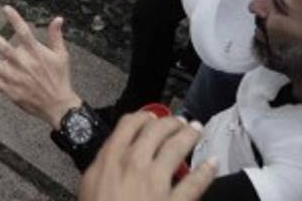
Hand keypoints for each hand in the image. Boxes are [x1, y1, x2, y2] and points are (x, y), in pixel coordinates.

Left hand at [0, 5, 80, 128]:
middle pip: (3, 47)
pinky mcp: (11, 90)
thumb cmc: (60, 78)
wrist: (58, 105)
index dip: (15, 19)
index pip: (24, 32)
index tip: (6, 8)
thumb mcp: (61, 55)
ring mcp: (15, 77)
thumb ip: (56, 36)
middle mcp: (23, 63)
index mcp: (36, 52)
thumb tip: (58, 19)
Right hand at [79, 113, 216, 200]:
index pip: (129, 125)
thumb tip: (111, 153)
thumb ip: (102, 165)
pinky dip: (206, 170)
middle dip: (170, 122)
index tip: (150, 116)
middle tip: (179, 121)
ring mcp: (156, 182)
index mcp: (112, 158)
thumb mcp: (89, 185)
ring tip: (196, 130)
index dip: (143, 117)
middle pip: (156, 131)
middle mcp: (135, 164)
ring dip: (189, 135)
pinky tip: (212, 162)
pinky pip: (195, 182)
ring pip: (177, 148)